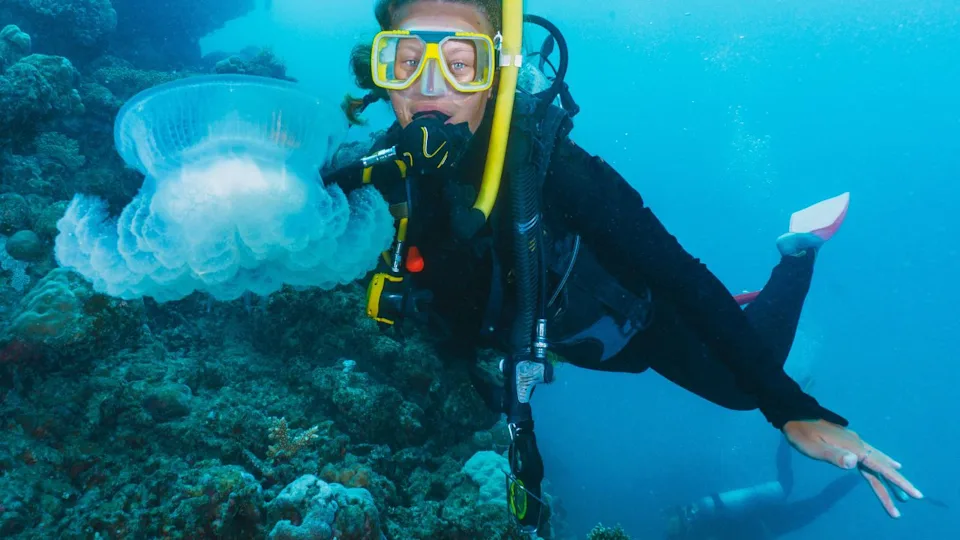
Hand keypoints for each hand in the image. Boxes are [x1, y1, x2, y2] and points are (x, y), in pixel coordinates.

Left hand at [782, 419, 922, 517]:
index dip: (897, 482)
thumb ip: (833, 455)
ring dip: (889, 476)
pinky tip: (886, 465)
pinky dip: (881, 464)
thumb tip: (854, 462)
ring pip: (877, 462)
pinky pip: (870, 456)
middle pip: (882, 467)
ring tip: (901, 490)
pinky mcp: (848, 442)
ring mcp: (854, 442)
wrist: (795, 414)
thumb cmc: (801, 433)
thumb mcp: (813, 447)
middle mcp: (858, 444)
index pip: (880, 468)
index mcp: (853, 447)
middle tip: (911, 499)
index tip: (913, 494)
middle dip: (896, 484)